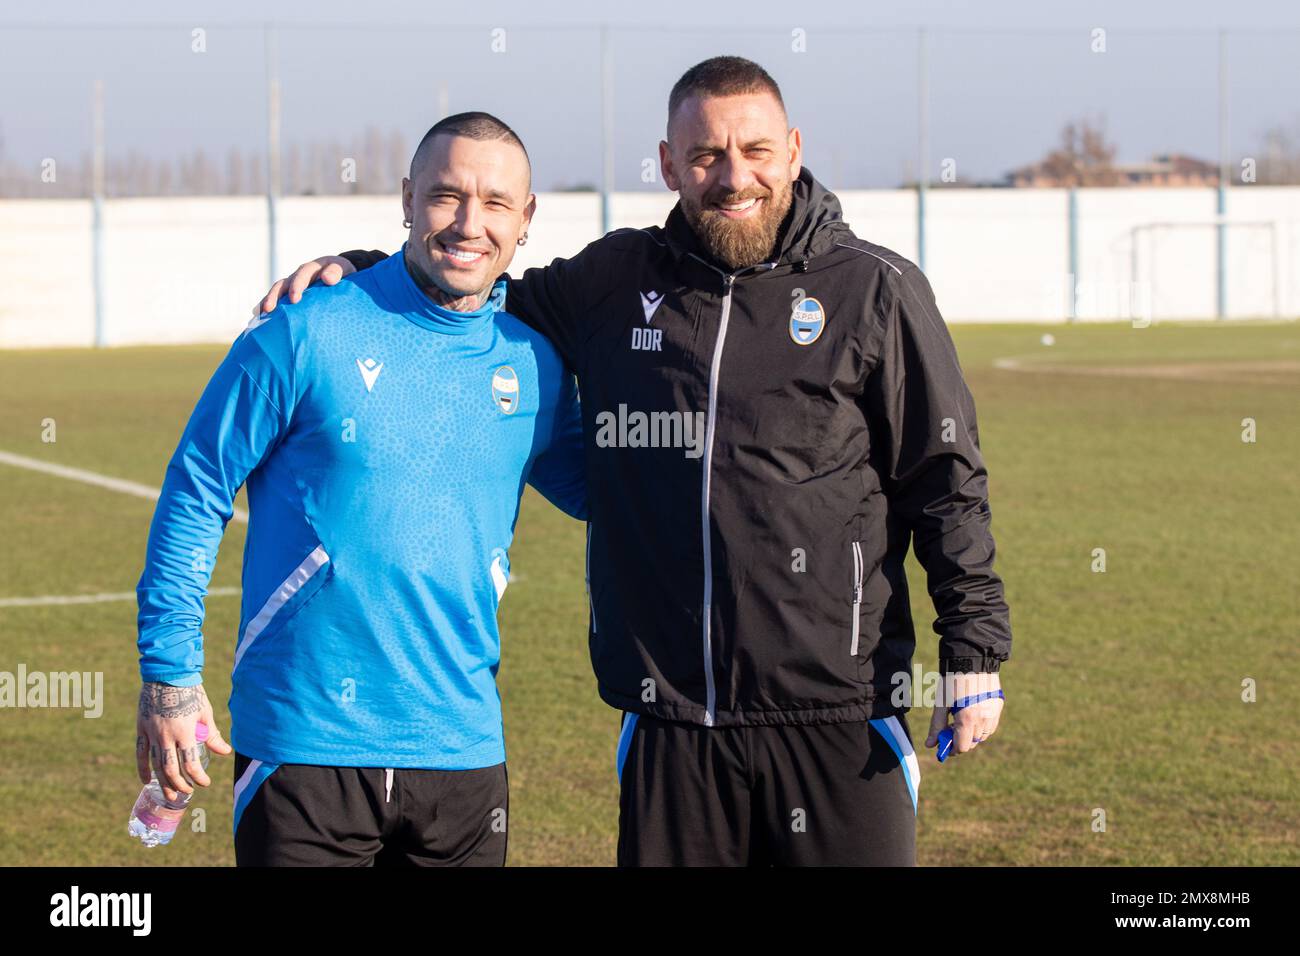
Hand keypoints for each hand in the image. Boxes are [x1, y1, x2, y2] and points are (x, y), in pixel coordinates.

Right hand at [136, 682, 232, 801]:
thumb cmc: (191, 692)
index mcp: (185, 732)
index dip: (198, 777)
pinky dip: (142, 768)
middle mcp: (166, 736)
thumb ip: (212, 735)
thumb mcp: (205, 712)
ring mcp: (152, 733)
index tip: (205, 783)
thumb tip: (225, 752)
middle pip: (171, 769)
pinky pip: (140, 753)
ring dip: (163, 782)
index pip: (191, 764)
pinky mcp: (141, 729)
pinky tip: (146, 780)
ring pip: (155, 765)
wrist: (167, 675)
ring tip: (170, 795)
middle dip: (179, 785)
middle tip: (187, 792)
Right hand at [254, 255, 354, 314]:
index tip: (294, 299)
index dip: (297, 286)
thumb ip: (336, 272)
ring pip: (277, 291)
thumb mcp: (343, 269)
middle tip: (270, 308)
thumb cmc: (343, 273)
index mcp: (311, 268)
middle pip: (283, 284)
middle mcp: (298, 276)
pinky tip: (259, 317)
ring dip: (268, 301)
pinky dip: (267, 306)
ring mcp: (292, 285)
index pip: (302, 276)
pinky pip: (276, 299)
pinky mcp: (290, 294)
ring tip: (262, 313)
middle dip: (276, 296)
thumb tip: (327, 279)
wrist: (340, 274)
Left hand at [924, 671, 1002, 757]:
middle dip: (960, 741)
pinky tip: (971, 714)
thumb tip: (930, 745)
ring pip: (983, 735)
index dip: (951, 749)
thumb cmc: (952, 681)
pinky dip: (981, 726)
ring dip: (971, 734)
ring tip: (960, 719)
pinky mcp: (999, 707)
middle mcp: (984, 720)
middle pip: (973, 743)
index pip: (962, 747)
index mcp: (968, 719)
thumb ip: (937, 726)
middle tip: (949, 729)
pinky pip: (991, 725)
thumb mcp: (941, 704)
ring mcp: (994, 714)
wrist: (972, 659)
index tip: (943, 744)